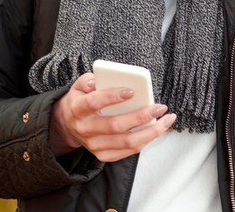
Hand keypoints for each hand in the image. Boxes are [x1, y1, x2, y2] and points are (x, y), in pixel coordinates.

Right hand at [49, 72, 176, 161]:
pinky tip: (156, 130)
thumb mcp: (78, 86)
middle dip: (140, 116)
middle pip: (115, 125)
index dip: (112, 96)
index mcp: (77, 109)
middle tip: (159, 107)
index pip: (93, 102)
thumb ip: (88, 80)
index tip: (131, 90)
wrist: (68, 125)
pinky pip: (128, 151)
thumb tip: (97, 80)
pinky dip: (145, 141)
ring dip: (150, 132)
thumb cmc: (80, 100)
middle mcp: (85, 129)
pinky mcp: (103, 155)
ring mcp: (94, 145)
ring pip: (126, 142)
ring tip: (166, 120)